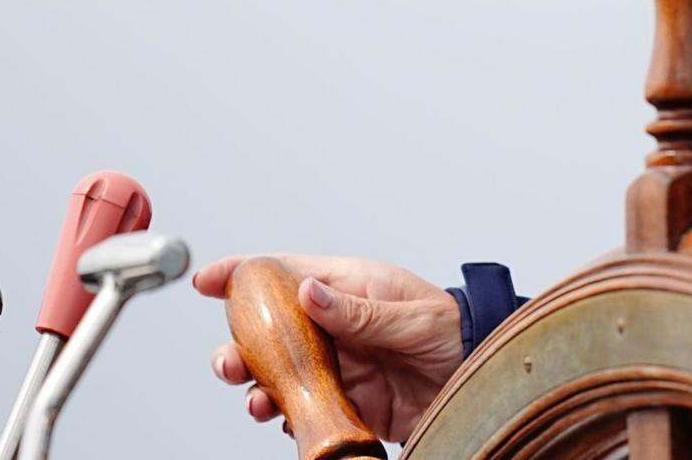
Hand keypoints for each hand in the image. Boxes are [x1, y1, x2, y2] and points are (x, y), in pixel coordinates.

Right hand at [193, 253, 465, 441]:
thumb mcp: (412, 316)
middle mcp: (336, 326)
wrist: (486, 379)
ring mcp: (338, 364)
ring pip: (279, 373)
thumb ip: (359, 310)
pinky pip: (304, 408)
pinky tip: (286, 419)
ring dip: (257, 387)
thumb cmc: (456, 333)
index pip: (285, 272)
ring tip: (256, 402)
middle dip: (240, 345)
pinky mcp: (346, 401)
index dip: (242, 273)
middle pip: (270, 330)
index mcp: (349, 287)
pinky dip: (287, 416)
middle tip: (228, 365)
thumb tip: (309, 291)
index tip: (205, 281)